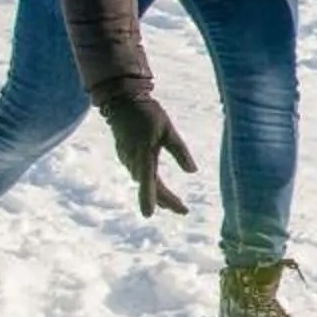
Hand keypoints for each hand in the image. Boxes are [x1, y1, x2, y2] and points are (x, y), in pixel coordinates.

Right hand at [97, 92, 194, 215]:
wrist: (122, 101)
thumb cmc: (148, 113)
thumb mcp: (168, 130)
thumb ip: (180, 151)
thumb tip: (193, 172)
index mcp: (143, 154)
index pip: (147, 181)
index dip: (149, 199)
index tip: (149, 215)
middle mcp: (132, 160)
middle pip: (149, 186)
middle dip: (165, 200)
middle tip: (183, 210)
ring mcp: (127, 159)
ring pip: (143, 182)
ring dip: (157, 194)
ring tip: (173, 205)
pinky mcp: (126, 156)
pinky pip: (139, 175)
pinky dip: (149, 184)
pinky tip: (157, 188)